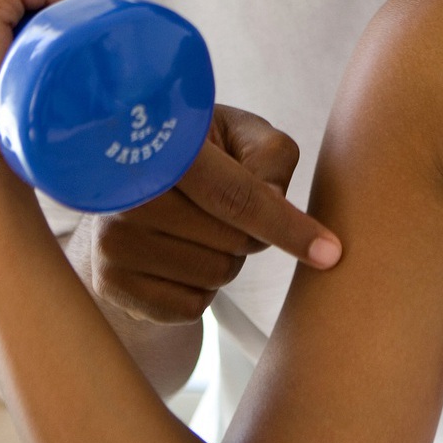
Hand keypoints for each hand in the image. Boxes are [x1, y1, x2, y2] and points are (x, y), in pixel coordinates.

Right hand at [71, 104, 342, 323]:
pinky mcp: (112, 285)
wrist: (128, 189)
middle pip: (235, 241)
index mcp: (163, 148)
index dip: (286, 224)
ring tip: (194, 231)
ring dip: (224, 260)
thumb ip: (270, 155)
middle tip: (220, 210)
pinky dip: (198, 288)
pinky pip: (190, 307)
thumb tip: (275, 202)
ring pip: (216, 274)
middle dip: (249, 233)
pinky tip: (175, 258)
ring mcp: (113, 242)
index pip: (236, 195)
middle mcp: (129, 195)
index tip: (329, 252)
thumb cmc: (200, 158)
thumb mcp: (239, 136)